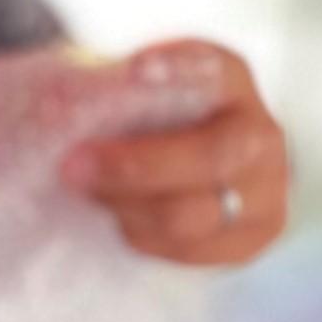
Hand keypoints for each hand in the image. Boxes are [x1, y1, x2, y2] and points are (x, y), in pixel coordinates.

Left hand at [60, 40, 289, 266]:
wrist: (182, 166)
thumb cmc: (143, 120)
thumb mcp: (129, 91)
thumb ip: (104, 89)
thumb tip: (56, 101)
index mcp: (231, 82)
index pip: (216, 70)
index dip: (180, 69)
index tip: (134, 70)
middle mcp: (261, 134)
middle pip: (207, 156)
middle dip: (135, 166)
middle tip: (72, 166)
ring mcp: (265, 193)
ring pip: (191, 215)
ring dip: (127, 206)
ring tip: (86, 193)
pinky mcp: (249, 241)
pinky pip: (188, 252)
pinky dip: (143, 237)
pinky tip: (117, 219)